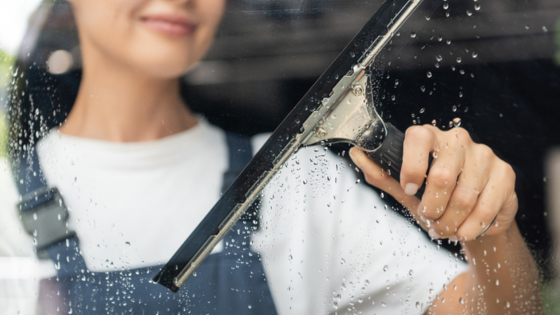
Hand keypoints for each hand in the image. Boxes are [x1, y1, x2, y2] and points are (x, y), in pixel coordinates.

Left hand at [350, 125, 517, 241]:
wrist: (471, 215)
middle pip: (443, 175)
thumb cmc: (435, 198)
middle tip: (430, 219)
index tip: (409, 189)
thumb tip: (357, 154)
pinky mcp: (505, 174)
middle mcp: (459, 140)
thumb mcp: (406, 189)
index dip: (412, 167)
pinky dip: (471, 227)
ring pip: (464, 196)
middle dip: (432, 208)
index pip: (418, 137)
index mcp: (430, 137)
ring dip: (450, 222)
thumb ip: (383, 174)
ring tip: (446, 228)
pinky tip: (465, 230)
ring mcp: (485, 155)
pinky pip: (487, 207)